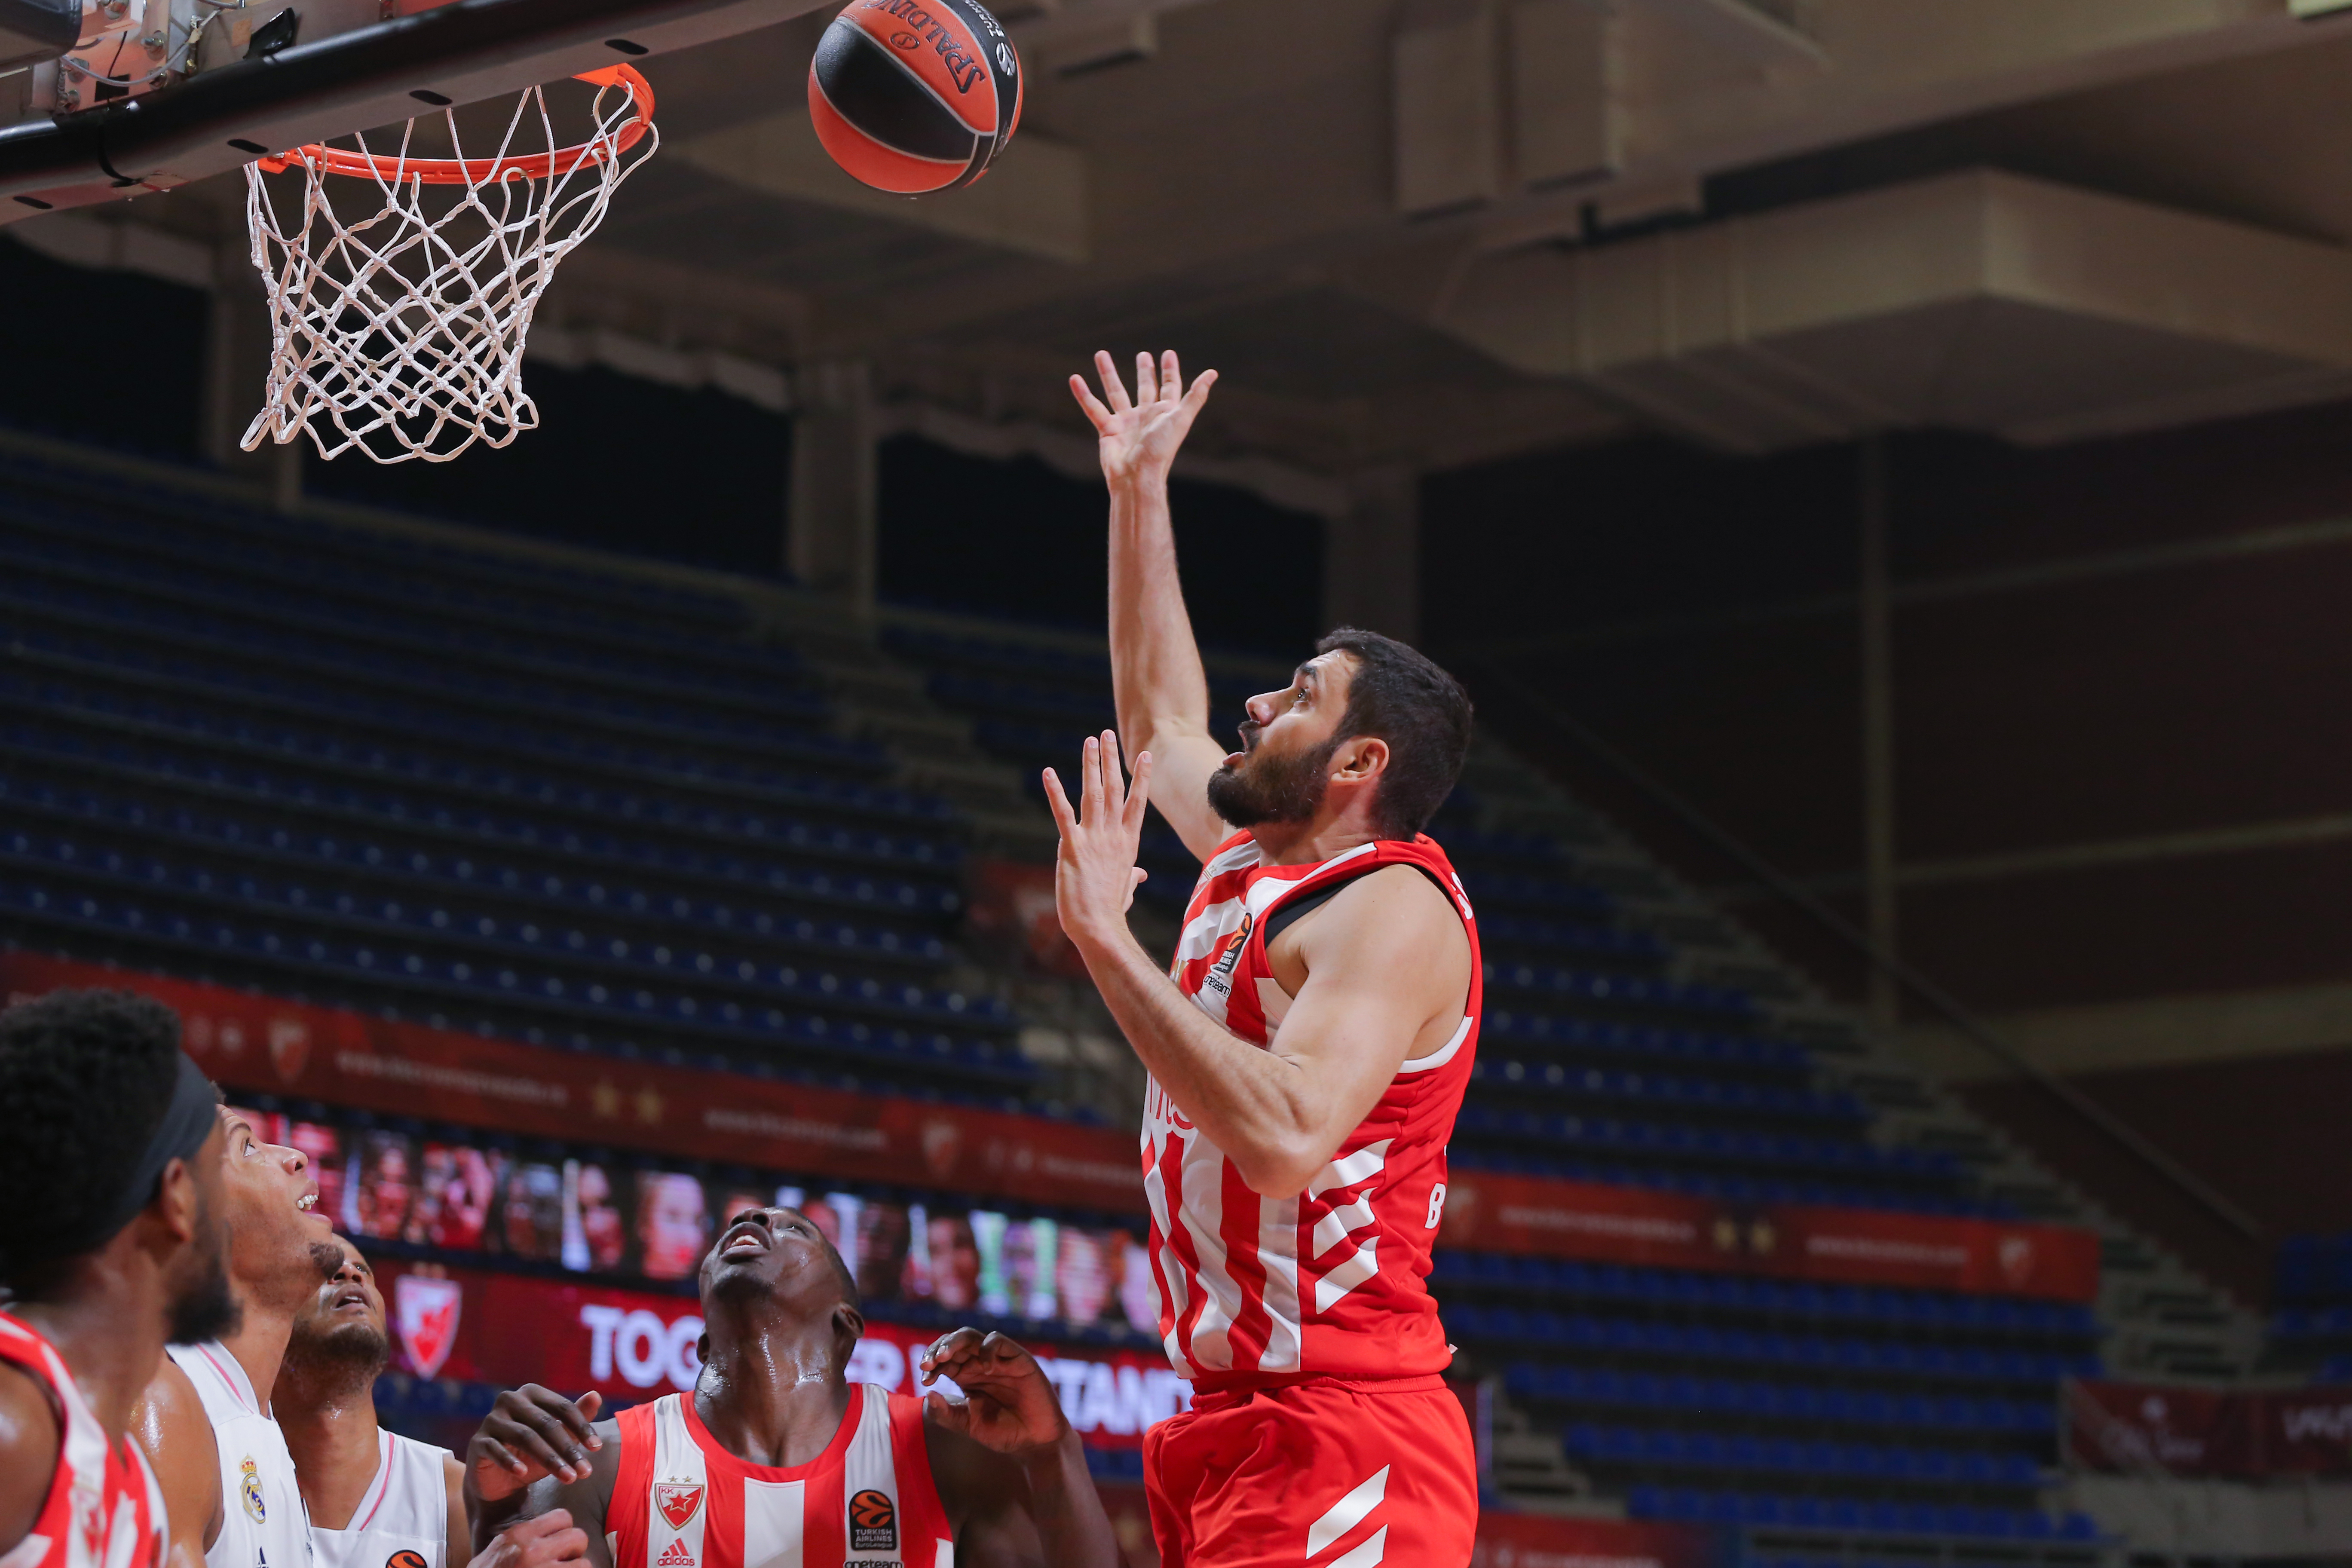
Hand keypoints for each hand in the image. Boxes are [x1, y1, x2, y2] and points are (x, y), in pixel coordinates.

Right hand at [464, 1386, 602, 1501]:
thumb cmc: (533, 1452)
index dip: (582, 1427)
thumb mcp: (558, 1437)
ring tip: (568, 1478)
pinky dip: (510, 1461)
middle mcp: (510, 1400)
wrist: (499, 1478)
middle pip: (545, 1423)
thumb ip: (577, 1417)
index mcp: (532, 1393)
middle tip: (586, 1471)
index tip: (597, 1449)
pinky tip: (523, 1474)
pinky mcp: (478, 1442)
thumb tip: (596, 1395)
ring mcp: (491, 1420)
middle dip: (568, 1449)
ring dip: (548, 1459)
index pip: (562, 1407)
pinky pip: (495, 1449)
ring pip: (525, 1437)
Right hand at [468, 1511, 588, 1567]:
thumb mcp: (499, 1549)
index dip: (565, 1531)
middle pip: (579, 1537)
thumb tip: (550, 1533)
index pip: (563, 1517)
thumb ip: (524, 1538)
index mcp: (519, 1535)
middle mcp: (533, 1551)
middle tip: (564, 1562)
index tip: (558, 1544)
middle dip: (575, 1551)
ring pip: (584, 1564)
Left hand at [918, 1328, 1070, 1457]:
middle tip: (928, 1363)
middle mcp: (979, 1364)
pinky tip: (984, 1368)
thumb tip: (928, 1394)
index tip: (925, 1379)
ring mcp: (998, 1360)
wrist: (1035, 1442)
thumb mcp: (968, 1426)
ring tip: (944, 1357)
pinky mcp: (1017, 1359)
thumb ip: (946, 1415)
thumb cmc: (1003, 1432)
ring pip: (971, 1336)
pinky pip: (998, 1342)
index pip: (943, 1359)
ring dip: (954, 1342)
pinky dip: (987, 1349)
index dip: (931, 1364)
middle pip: (954, 1343)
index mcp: (966, 1377)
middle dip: (937, 1349)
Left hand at [1043, 732, 1150, 952]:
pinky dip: (1055, 791)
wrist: (1099, 927)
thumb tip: (1140, 875)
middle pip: (1114, 789)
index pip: (1136, 803)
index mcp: (1128, 843)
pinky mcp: (1072, 847)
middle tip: (1106, 734)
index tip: (1144, 755)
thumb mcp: (1125, 888)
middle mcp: (1114, 835)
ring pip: (1093, 793)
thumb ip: (1132, 876)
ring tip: (1090, 741)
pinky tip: (1048, 772)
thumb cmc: (1111, 911)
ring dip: (1091, 765)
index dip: (1141, 777)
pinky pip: (1063, 813)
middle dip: (1110, 760)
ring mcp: (1094, 839)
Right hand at [1069, 349, 1216, 488]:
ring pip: (1116, 392)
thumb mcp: (1180, 418)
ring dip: (1108, 373)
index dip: (1170, 371)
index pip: (1170, 387)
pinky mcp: (1107, 430)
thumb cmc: (1161, 449)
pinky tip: (1074, 379)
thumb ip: (1196, 395)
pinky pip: (1093, 408)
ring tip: (1101, 354)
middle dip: (1144, 372)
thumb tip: (1213, 373)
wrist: (1137, 476)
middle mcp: (1146, 417)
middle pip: (1145, 388)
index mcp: (1165, 414)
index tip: (1168, 354)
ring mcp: (1126, 423)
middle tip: (1143, 355)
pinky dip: (1083, 394)